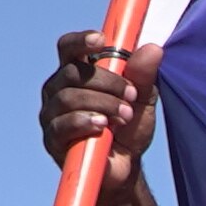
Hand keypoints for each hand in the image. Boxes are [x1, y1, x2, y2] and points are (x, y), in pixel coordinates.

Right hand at [40, 31, 160, 188]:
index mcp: (76, 73)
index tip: (101, 39)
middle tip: (132, 96)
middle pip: (72, 72)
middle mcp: (57, 90)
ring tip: (125, 116)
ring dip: (102, 104)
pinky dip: (85, 122)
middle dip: (107, 82)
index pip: (68, 48)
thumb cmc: (129, 127)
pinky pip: (63, 124)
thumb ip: (144, 74)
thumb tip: (153, 48)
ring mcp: (51, 114)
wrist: (126, 166)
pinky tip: (103, 126)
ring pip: (68, 97)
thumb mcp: (142, 99)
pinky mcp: (52, 139)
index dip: (80, 40)